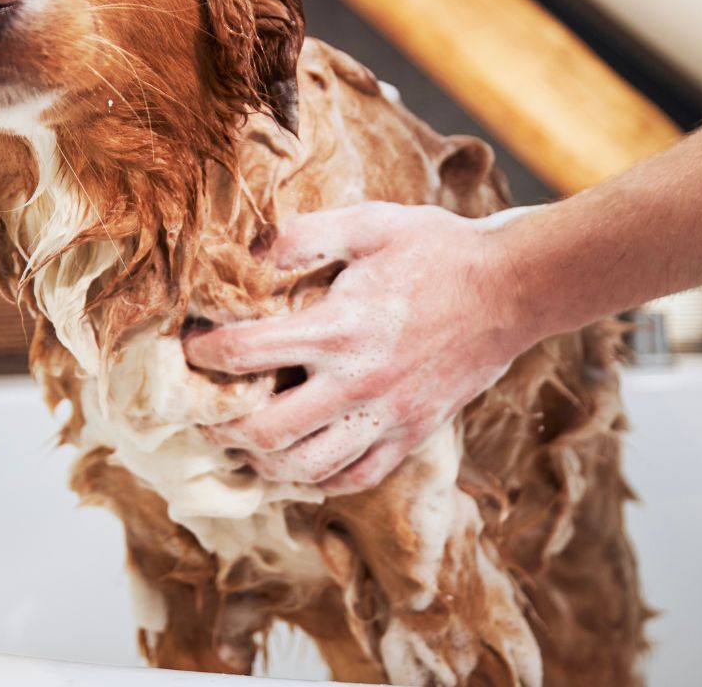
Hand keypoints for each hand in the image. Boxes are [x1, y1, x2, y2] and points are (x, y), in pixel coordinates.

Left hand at [183, 202, 530, 493]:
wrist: (512, 288)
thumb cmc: (436, 249)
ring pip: (307, 468)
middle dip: (221, 424)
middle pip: (268, 431)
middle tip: (201, 411)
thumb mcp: (369, 224)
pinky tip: (298, 460)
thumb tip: (250, 251)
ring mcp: (388, 417)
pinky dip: (317, 478)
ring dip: (262, 460)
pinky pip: (355, 477)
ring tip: (241, 440)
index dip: (205, 353)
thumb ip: (305, 235)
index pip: (248, 352)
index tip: (189, 348)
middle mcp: (359, 383)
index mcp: (340, 327)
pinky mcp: (412, 435)